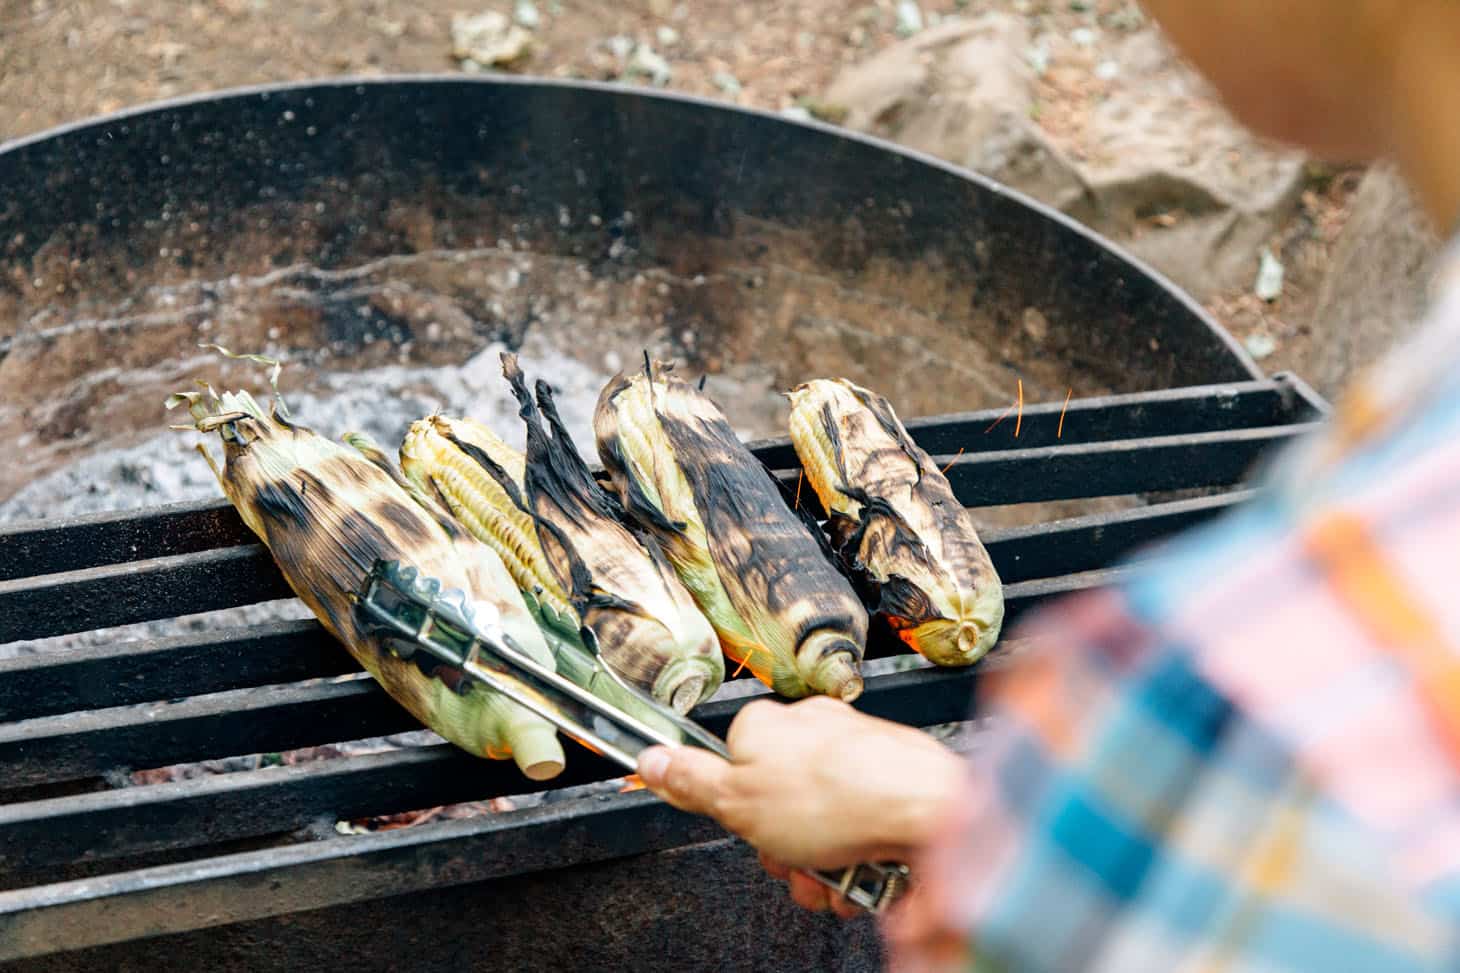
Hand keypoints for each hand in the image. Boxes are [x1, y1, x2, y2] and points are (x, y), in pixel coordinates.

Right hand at [636, 696, 964, 912]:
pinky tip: (862, 877)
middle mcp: (810, 731)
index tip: (746, 826)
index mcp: (765, 725)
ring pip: (816, 826)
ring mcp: (854, 756)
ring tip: (834, 876)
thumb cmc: (840, 799)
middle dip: (782, 849)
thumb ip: (689, 782)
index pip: (730, 766)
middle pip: (774, 805)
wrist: (931, 812)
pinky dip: (856, 864)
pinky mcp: (889, 784)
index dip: (735, 809)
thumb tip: (648, 759)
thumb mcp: (737, 801)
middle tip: (793, 860)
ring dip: (819, 868)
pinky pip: (856, 831)